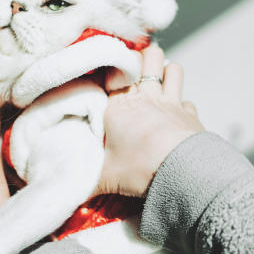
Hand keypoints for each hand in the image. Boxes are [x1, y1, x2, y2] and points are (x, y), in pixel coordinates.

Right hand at [96, 45, 203, 197]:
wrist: (182, 172)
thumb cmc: (140, 168)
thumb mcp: (104, 178)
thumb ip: (83, 183)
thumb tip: (64, 195)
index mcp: (118, 106)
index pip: (112, 72)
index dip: (111, 66)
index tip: (106, 71)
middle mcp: (145, 98)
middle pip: (148, 58)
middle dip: (142, 58)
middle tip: (135, 70)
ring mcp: (171, 103)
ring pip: (172, 69)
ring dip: (166, 72)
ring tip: (159, 81)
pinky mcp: (189, 115)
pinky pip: (188, 101)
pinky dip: (182, 105)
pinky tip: (177, 115)